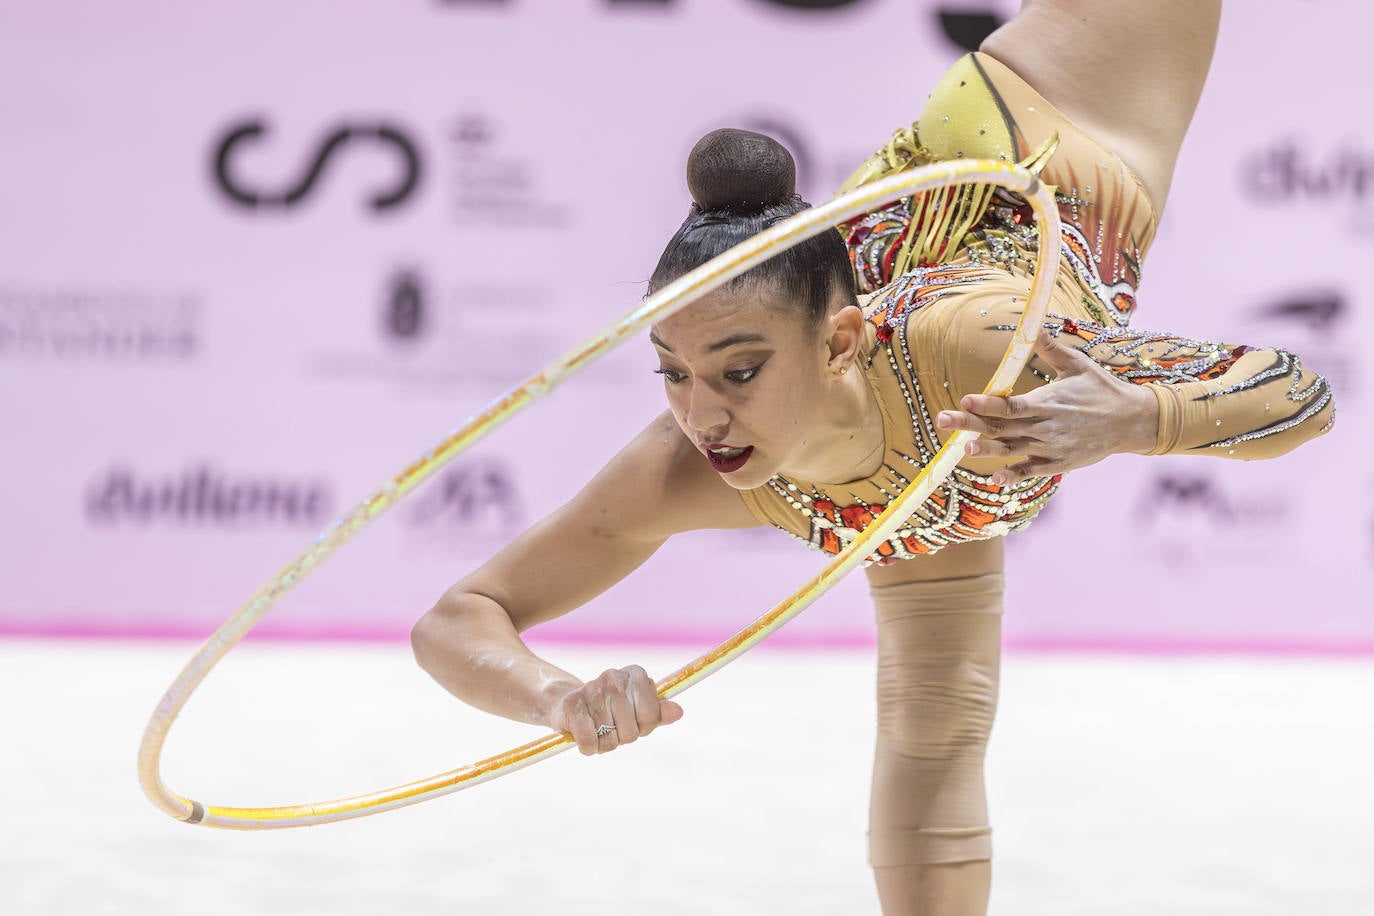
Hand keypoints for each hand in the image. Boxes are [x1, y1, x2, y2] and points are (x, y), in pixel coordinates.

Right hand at [547, 665, 683, 755]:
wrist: (567, 703)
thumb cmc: (610, 709)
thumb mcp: (638, 709)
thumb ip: (658, 712)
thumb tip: (678, 711)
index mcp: (635, 675)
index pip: (651, 717)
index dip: (643, 727)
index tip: (632, 721)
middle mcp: (614, 677)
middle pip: (631, 732)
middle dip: (621, 737)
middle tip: (610, 726)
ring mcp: (591, 689)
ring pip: (609, 740)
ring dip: (603, 744)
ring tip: (596, 729)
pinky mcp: (572, 705)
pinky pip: (589, 742)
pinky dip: (588, 748)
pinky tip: (584, 736)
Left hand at [935, 330, 1158, 485]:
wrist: (1132, 421)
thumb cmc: (1102, 389)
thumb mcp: (1078, 364)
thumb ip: (1051, 349)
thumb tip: (1032, 326)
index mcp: (1048, 402)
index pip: (1011, 405)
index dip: (987, 404)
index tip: (965, 400)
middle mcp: (1046, 427)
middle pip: (1001, 427)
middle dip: (969, 424)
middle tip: (942, 420)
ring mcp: (1051, 448)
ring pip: (1012, 450)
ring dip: (987, 451)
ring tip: (964, 449)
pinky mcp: (1058, 464)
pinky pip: (1031, 471)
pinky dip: (1014, 476)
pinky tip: (995, 478)